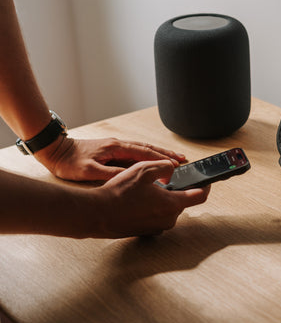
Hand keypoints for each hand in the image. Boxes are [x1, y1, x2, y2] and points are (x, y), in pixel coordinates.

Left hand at [35, 136, 185, 180]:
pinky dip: (148, 155)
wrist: (55, 151)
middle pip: (148, 148)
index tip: (176, 164)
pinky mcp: (112, 150)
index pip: (144, 153)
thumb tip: (130, 177)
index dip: (161, 159)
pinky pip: (136, 152)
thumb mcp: (89, 171)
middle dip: (166, 154)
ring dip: (160, 153)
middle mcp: (119, 144)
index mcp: (116, 148)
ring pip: (143, 149)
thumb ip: (110, 174)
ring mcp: (116, 146)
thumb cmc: (70, 162)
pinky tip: (153, 160)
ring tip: (174, 158)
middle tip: (182, 159)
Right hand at [95, 160, 209, 237]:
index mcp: (171, 204)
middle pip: (182, 202)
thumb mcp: (143, 169)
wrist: (96, 214)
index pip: (200, 196)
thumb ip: (164, 166)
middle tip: (161, 180)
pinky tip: (137, 201)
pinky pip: (156, 217)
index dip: (206, 186)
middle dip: (175, 190)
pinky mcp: (147, 232)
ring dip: (162, 199)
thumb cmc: (119, 193)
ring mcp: (157, 228)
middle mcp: (168, 220)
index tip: (206, 180)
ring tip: (144, 191)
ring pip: (168, 209)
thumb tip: (172, 171)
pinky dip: (152, 208)